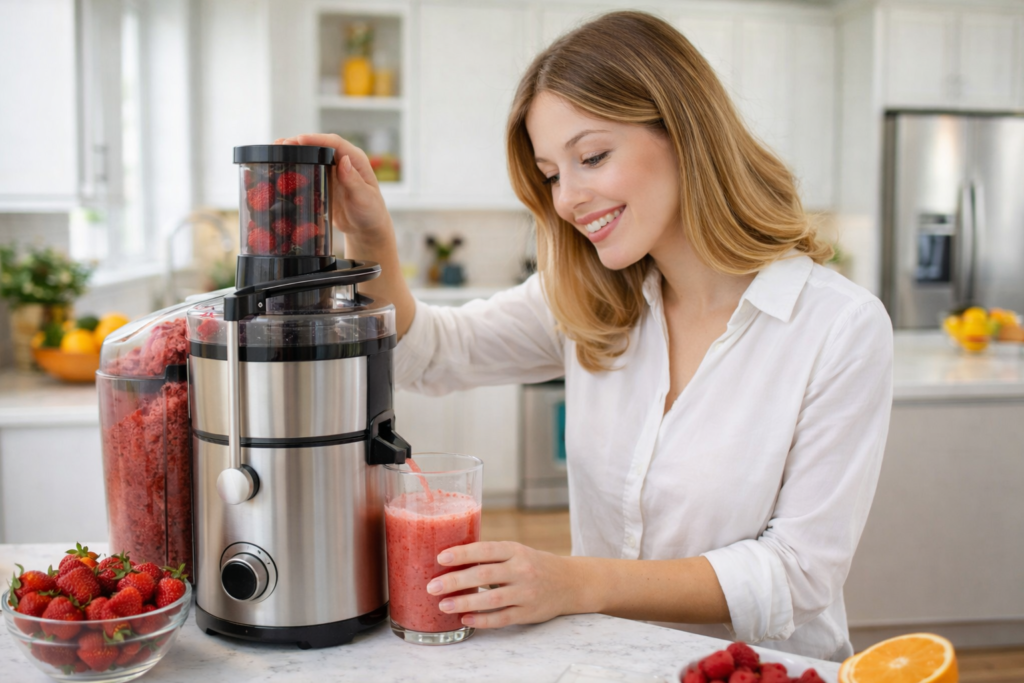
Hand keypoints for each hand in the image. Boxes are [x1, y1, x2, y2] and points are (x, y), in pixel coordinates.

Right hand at [274, 134, 391, 244]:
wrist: (366, 228)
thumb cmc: (370, 213)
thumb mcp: (363, 198)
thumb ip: (354, 181)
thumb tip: (344, 161)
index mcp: (356, 160)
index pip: (335, 143)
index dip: (316, 139)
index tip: (299, 140)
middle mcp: (344, 160)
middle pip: (320, 145)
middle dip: (300, 143)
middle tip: (280, 144)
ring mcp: (333, 170)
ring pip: (312, 155)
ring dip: (295, 152)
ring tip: (276, 150)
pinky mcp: (325, 180)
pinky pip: (309, 168)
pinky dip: (296, 165)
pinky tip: (282, 166)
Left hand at [427, 541, 580, 628]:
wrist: (570, 582)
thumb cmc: (534, 564)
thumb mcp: (517, 552)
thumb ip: (491, 556)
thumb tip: (452, 559)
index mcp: (515, 550)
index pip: (486, 550)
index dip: (462, 553)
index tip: (441, 557)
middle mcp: (521, 570)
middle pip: (484, 575)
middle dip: (456, 581)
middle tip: (433, 586)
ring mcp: (526, 593)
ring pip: (492, 600)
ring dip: (465, 603)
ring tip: (443, 605)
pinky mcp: (529, 613)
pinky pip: (502, 618)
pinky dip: (482, 620)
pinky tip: (465, 620)